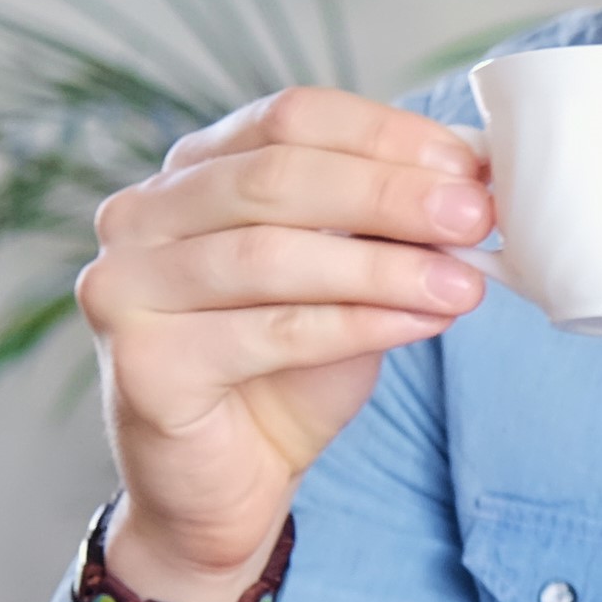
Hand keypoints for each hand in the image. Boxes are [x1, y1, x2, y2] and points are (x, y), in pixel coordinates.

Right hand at [77, 84, 493, 601]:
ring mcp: (126, 286)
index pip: (290, 117)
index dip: (385, 134)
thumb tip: (473, 182)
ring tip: (464, 283)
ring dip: (382, 266)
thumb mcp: (345, 280)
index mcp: (191, 172)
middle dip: (390, 194)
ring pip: (269, 254)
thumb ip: (383, 227)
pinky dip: (355, 323)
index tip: (467, 163)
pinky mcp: (143, 362)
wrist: (228, 484)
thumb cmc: (286, 372)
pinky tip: (420, 322)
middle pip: (277, 177)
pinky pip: (267, 331)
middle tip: (475, 215)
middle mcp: (140, 215)